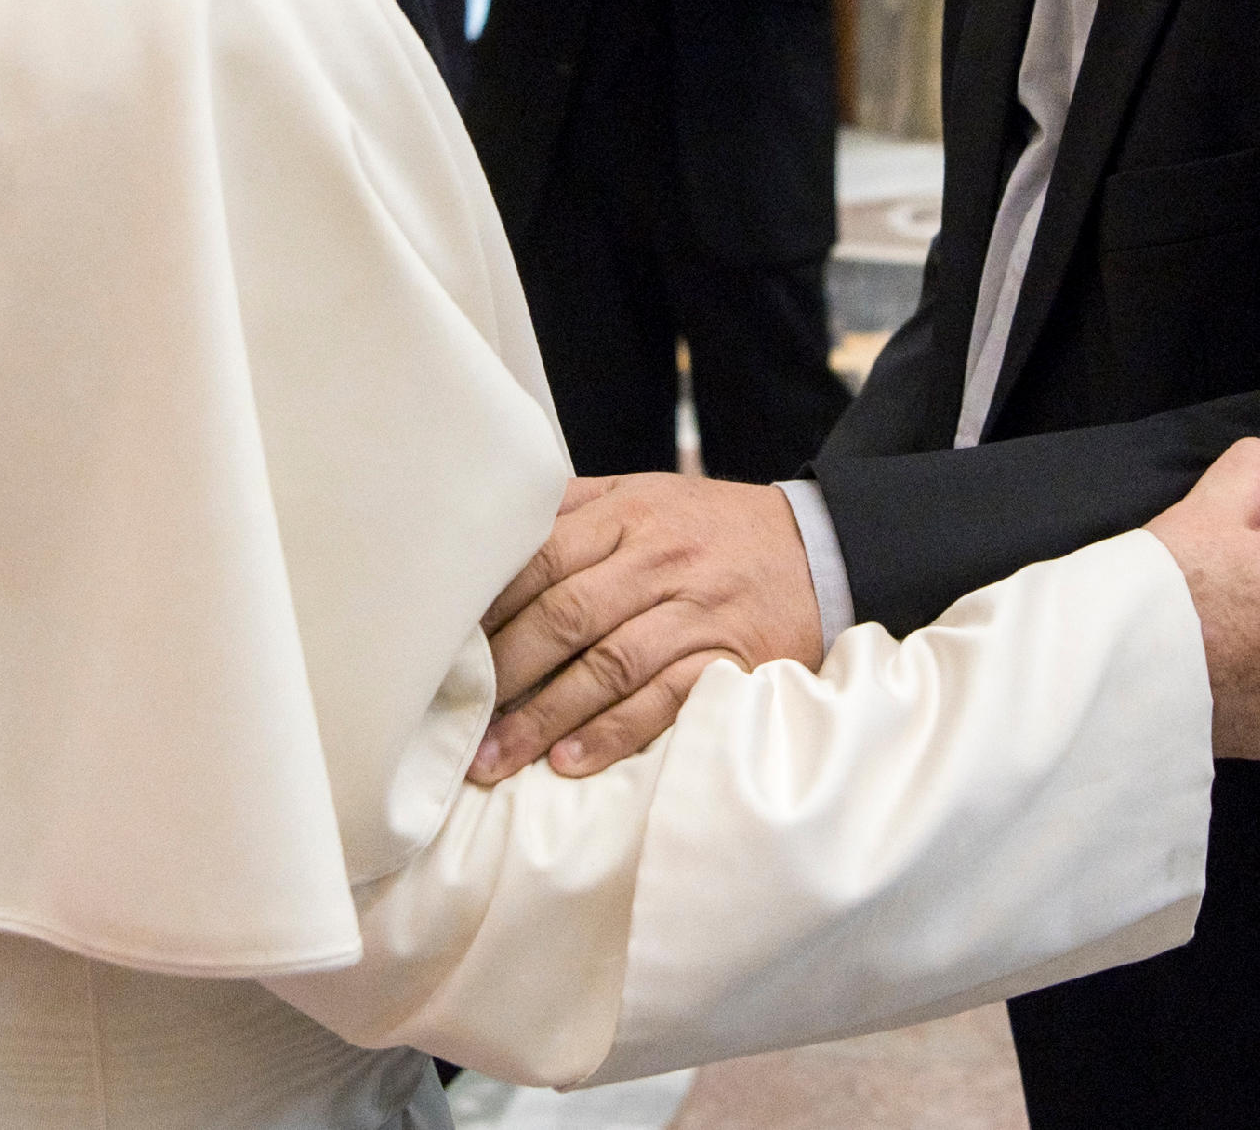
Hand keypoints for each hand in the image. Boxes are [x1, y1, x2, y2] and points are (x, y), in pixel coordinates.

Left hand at [474, 473, 823, 782]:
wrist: (818, 549)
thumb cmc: (710, 528)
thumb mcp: (646, 495)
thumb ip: (574, 509)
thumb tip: (490, 534)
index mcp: (629, 515)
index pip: (540, 558)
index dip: (487, 606)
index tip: (441, 648)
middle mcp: (660, 560)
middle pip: (565, 616)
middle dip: (503, 673)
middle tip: (454, 721)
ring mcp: (697, 612)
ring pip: (608, 665)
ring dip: (545, 718)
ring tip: (495, 759)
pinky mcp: (732, 659)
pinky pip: (665, 700)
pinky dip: (614, 734)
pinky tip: (570, 763)